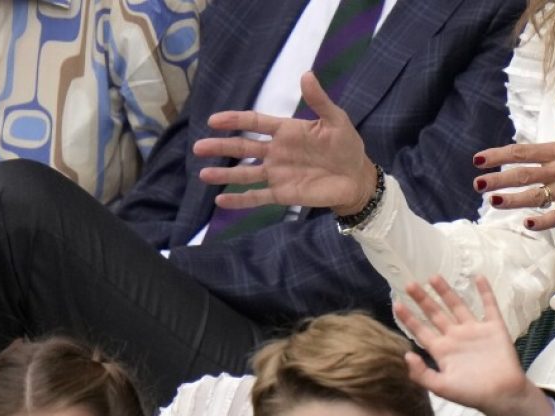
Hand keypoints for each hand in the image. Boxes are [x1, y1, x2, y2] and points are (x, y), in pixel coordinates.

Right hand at [193, 71, 375, 215]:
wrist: (356, 177)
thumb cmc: (346, 146)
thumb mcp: (335, 119)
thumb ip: (319, 100)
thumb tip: (306, 74)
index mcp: (286, 131)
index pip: (254, 123)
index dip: (234, 121)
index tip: (213, 121)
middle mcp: (276, 152)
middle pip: (243, 149)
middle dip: (221, 147)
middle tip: (198, 147)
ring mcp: (277, 174)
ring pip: (245, 174)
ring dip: (224, 174)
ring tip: (203, 174)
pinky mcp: (282, 194)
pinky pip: (257, 197)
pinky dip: (239, 200)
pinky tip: (221, 201)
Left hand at [396, 275, 553, 415]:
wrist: (502, 395)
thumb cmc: (471, 393)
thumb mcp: (441, 387)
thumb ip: (421, 374)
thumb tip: (406, 355)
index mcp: (442, 351)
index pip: (421, 331)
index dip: (409, 318)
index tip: (397, 304)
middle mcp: (455, 337)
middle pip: (436, 314)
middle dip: (423, 300)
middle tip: (410, 284)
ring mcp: (474, 331)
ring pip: (457, 306)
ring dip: (446, 292)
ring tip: (433, 277)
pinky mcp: (494, 327)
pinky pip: (489, 306)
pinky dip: (485, 292)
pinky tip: (478, 277)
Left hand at [473, 82, 554, 231]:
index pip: (523, 152)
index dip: (498, 156)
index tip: (478, 159)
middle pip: (522, 176)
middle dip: (497, 180)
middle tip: (477, 184)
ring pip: (533, 197)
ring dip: (511, 201)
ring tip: (492, 202)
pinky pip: (554, 218)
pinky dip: (540, 222)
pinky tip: (526, 223)